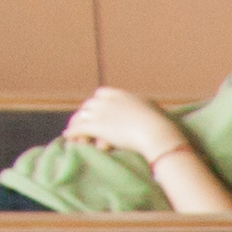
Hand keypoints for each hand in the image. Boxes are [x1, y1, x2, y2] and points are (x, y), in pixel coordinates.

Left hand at [66, 87, 189, 162]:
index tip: (98, 112)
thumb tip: (156, 112)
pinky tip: (68, 137)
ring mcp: (101, 112)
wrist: (158, 134)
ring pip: (82, 117)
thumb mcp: (156, 111)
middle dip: (86, 115)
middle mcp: (108, 101)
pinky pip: (78, 128)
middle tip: (84, 126)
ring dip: (77, 125)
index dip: (98, 103)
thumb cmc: (163, 127)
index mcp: (122, 95)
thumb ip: (150, 109)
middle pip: (89, 105)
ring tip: (76, 136)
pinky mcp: (97, 126)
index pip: (102, 94)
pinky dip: (72, 132)